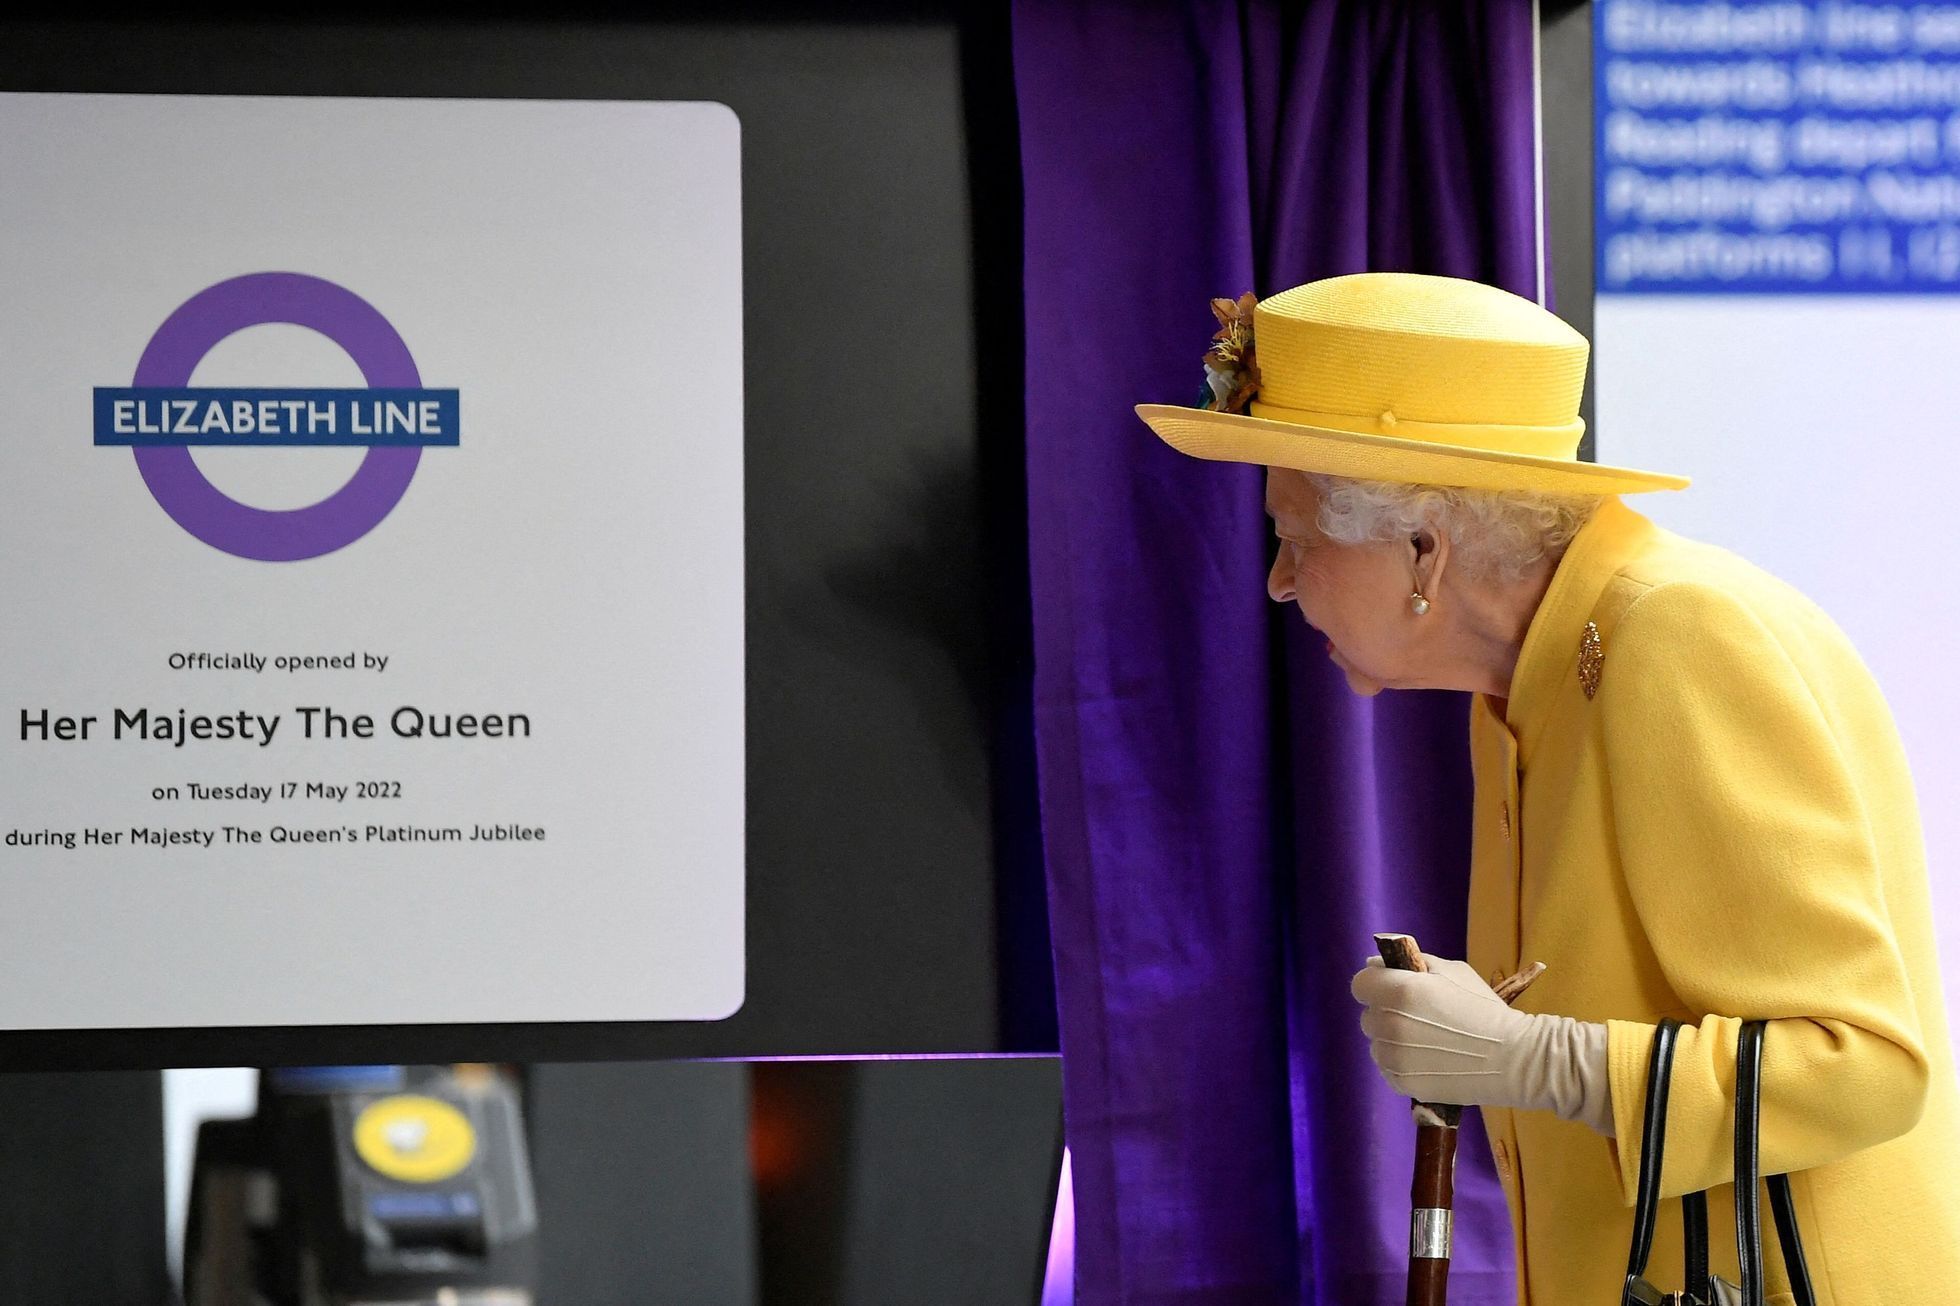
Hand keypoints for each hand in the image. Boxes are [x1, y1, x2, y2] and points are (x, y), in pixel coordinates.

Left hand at [1350, 952, 1612, 1131]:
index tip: (1392, 989)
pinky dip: (1401, 1064)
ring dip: (1392, 1041)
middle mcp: (1391, 1024)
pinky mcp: (1404, 1084)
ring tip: (1428, 1041)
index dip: (1375, 985)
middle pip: (1368, 1016)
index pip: (1360, 984)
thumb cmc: (1484, 1008)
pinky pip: (1388, 1069)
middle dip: (1387, 1013)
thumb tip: (1374, 964)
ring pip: (1377, 1044)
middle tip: (1420, 1017)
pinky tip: (1428, 1059)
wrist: (1514, 1058)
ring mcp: (1396, 1058)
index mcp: (1401, 991)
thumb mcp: (1452, 972)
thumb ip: (1411, 964)